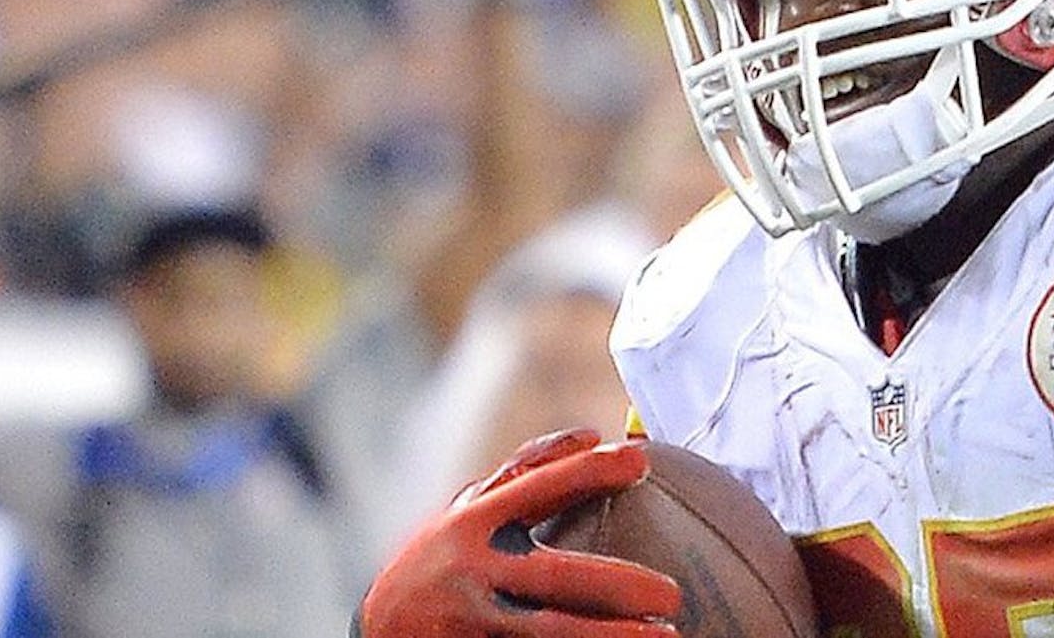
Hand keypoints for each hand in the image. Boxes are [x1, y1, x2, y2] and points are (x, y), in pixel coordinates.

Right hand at [358, 428, 683, 637]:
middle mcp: (475, 568)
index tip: (641, 460)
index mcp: (475, 520)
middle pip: (554, 578)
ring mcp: (475, 618)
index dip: (588, 472)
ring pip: (550, 632)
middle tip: (673, 595)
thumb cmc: (446, 559)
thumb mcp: (470, 511)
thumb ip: (524, 475)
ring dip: (609, 636)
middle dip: (616, 585)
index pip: (538, 487)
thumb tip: (593, 436)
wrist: (380, 631)